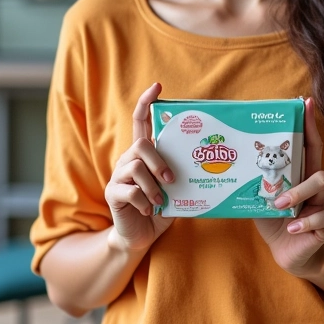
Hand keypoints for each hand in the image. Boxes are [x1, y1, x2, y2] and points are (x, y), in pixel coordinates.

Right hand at [105, 82, 174, 250]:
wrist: (140, 237)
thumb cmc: (160, 208)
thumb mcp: (174, 188)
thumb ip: (181, 173)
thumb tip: (211, 161)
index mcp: (143, 154)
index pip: (140, 121)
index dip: (146, 102)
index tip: (157, 86)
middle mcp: (128, 160)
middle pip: (141, 145)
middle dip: (159, 162)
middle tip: (172, 180)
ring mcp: (118, 176)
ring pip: (136, 167)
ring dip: (153, 187)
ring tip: (161, 201)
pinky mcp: (112, 193)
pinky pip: (129, 191)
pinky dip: (143, 202)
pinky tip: (149, 211)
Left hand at [254, 97, 323, 277]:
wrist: (288, 252)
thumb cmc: (275, 219)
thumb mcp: (261, 198)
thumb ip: (254, 181)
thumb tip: (226, 162)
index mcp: (300, 174)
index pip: (308, 145)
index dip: (308, 124)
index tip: (305, 102)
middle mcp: (315, 186)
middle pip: (319, 163)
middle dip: (306, 158)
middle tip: (282, 170)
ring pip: (322, 183)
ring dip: (298, 193)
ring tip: (281, 205)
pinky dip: (306, 221)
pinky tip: (293, 227)